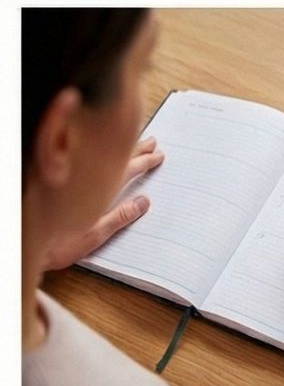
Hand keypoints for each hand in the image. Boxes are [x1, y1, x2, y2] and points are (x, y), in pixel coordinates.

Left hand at [40, 137, 164, 271]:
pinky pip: (79, 155)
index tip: (158, 156)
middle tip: (151, 142)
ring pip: (98, 154)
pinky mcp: (55, 178)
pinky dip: (94, 150)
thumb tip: (142, 202)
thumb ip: (119, 217)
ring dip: (117, 147)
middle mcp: (84, 180)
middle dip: (135, 149)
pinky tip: (98, 150)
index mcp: (98, 191)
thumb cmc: (55, 244)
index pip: (127, 170)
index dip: (144, 162)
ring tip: (130, 142)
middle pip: (114, 158)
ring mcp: (69, 177)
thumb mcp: (95, 235)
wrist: (24, 242)